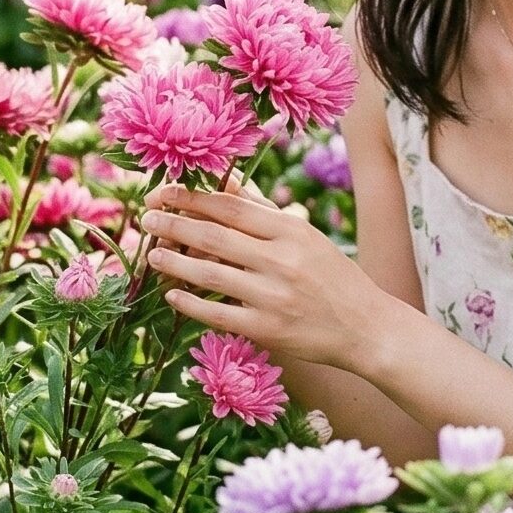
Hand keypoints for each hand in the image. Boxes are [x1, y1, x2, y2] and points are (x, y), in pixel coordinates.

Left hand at [142, 182, 375, 370]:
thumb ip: (263, 211)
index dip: (190, 198)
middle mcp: (281, 259)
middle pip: (214, 236)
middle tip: (146, 219)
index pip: (229, 206)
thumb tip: (224, 183)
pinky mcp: (268, 329)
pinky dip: (191, 303)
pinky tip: (172, 295)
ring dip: (174, 262)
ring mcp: (273, 296)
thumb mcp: (304, 236)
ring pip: (210, 273)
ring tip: (152, 255)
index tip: (161, 193)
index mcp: (290, 230)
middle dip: (173, 225)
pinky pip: (219, 313)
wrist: (366, 327)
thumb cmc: (332, 276)